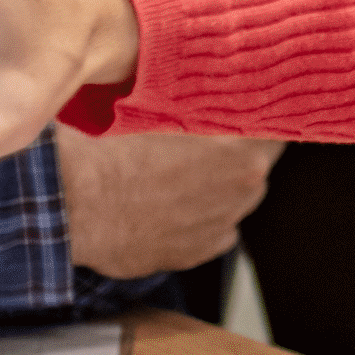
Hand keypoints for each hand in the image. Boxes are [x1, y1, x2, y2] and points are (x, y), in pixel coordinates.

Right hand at [54, 126, 278, 279]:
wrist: (79, 202)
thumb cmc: (116, 152)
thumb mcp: (167, 111)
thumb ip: (204, 110)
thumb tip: (216, 100)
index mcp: (245, 150)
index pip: (276, 130)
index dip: (262, 121)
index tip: (252, 115)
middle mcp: (244, 190)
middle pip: (258, 165)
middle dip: (241, 156)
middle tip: (210, 145)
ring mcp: (222, 225)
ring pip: (237, 201)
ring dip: (221, 190)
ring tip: (185, 178)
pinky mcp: (197, 253)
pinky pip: (216, 231)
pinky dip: (203, 221)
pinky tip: (175, 208)